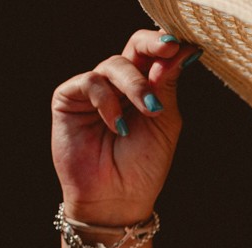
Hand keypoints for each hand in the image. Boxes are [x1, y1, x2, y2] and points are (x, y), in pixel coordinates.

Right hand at [52, 29, 199, 224]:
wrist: (117, 198)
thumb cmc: (144, 166)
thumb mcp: (164, 123)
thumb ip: (167, 87)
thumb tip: (182, 50)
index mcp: (145, 89)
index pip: (152, 55)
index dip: (164, 45)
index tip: (180, 44)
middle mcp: (118, 85)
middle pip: (133, 49)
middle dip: (152, 47)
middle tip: (168, 50)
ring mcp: (93, 91)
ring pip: (114, 65)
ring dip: (135, 86)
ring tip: (149, 110)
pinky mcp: (69, 99)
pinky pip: (90, 83)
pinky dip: (107, 101)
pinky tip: (117, 125)